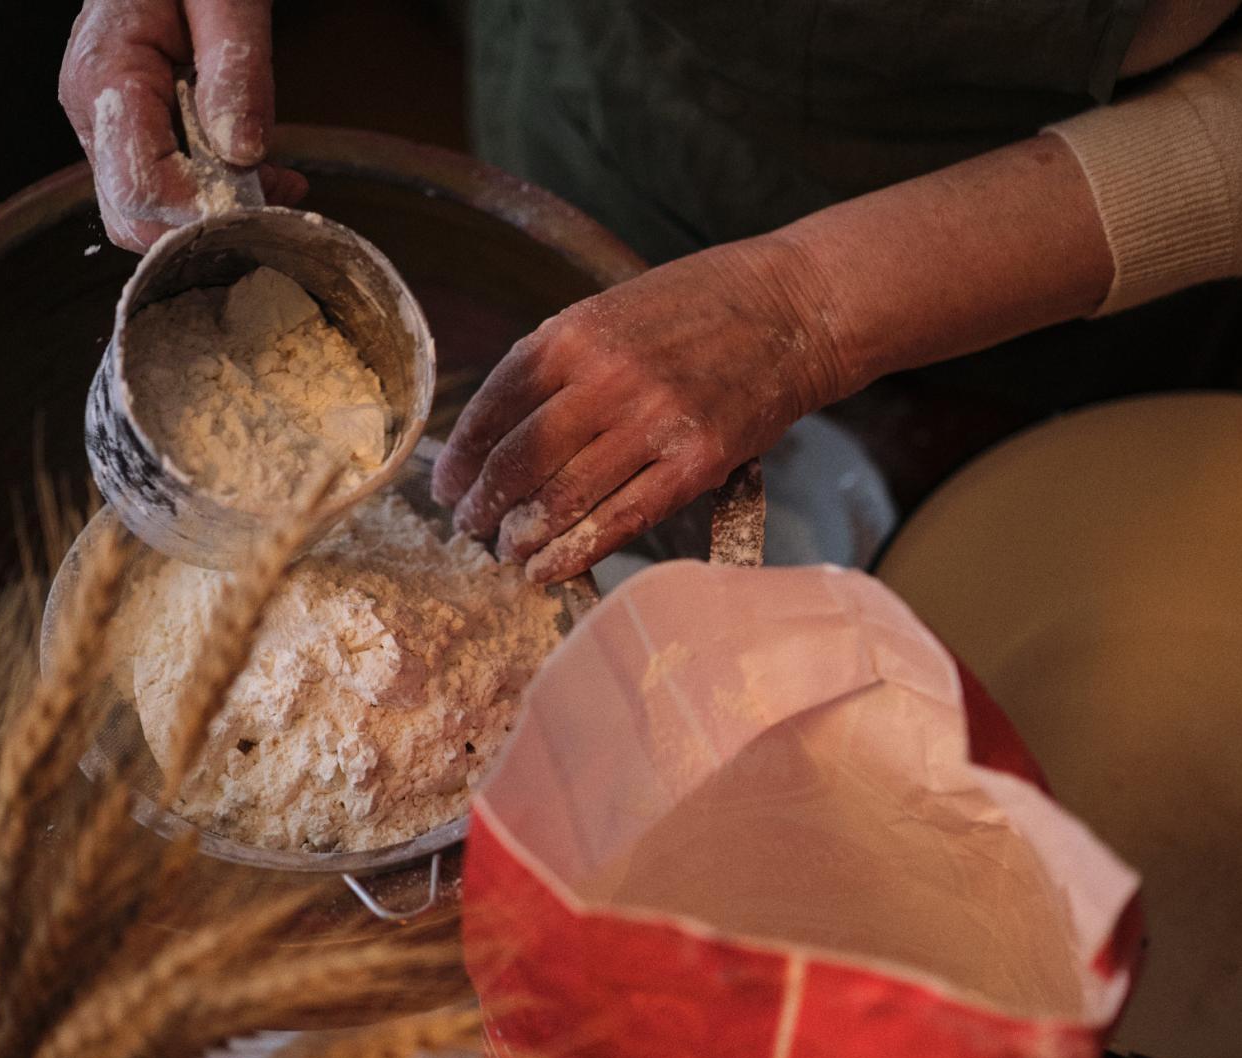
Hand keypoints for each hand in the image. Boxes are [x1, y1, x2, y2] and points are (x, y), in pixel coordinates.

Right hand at [59, 0, 307, 251]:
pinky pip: (162, 188)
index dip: (201, 208)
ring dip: (215, 214)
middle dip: (207, 222)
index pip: (140, 184)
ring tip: (277, 180)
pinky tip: (262, 174)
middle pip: (133, 216)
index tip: (261, 194)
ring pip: (145, 214)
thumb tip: (242, 151)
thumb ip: (235, 70)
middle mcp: (93, 111)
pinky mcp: (127, 131)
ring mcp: (104, 126)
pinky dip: (212, 196)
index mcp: (106, 75)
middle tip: (276, 192)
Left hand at [431, 237, 842, 583]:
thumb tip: (501, 428)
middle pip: (518, 460)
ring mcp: (652, 422)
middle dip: (483, 505)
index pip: (491, 407)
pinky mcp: (696, 461)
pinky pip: (622, 519)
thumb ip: (558, 362)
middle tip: (470, 527)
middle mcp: (605, 378)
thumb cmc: (701, 307)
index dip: (461, 459)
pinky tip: (549, 567)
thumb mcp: (611, 310)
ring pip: (562, 498)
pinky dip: (577, 552)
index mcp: (574, 334)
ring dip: (522, 535)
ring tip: (507, 551)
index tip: (446, 486)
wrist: (794, 308)